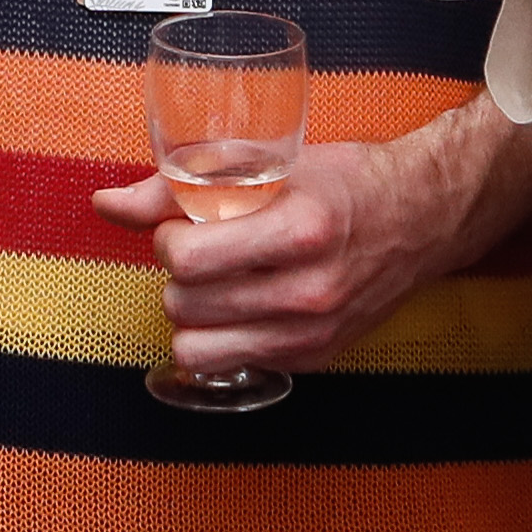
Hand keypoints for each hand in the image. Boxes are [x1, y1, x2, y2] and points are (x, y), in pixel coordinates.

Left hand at [91, 128, 467, 378]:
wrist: (424, 218)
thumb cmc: (348, 183)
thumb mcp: (271, 166)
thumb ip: (180, 186)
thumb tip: (107, 204)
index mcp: (299, 230)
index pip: (190, 259)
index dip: (167, 241)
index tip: (182, 228)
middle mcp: (308, 290)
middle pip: (184, 305)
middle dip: (177, 276)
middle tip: (199, 253)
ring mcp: (312, 332)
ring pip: (196, 349)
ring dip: (191, 314)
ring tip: (214, 285)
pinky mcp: (314, 358)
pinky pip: (230, 364)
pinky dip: (220, 338)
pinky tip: (241, 307)